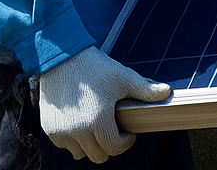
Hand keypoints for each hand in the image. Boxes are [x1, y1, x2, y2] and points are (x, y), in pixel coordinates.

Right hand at [35, 46, 169, 162]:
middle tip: (114, 128)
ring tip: (97, 123)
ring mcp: (60, 132)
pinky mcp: (49, 129)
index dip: (126, 141)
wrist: (61, 59)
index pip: (115, 148)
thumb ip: (145, 90)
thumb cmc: (94, 68)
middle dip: (109, 145)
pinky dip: (74, 139)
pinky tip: (80, 120)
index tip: (128, 131)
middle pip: (98, 156)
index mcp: (97, 121)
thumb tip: (167, 92)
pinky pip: (65, 145)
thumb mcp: (123, 77)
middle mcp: (77, 131)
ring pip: (81, 153)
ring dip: (91, 144)